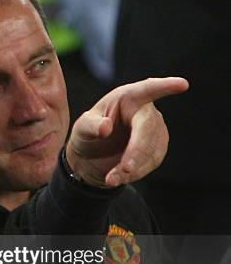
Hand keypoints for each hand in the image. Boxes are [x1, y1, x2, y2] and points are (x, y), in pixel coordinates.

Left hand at [66, 77, 188, 187]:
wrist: (92, 157)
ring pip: (151, 150)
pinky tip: (118, 177)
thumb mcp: (81, 128)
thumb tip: (105, 127)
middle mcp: (145, 111)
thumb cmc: (88, 134)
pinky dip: (135, 173)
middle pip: (147, 129)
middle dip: (137, 151)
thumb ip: (90, 125)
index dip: (165, 87)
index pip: (148, 89)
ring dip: (132, 168)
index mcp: (127, 97)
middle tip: (124, 169)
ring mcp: (155, 129)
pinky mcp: (158, 147)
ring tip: (110, 179)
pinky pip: (151, 162)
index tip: (182, 84)